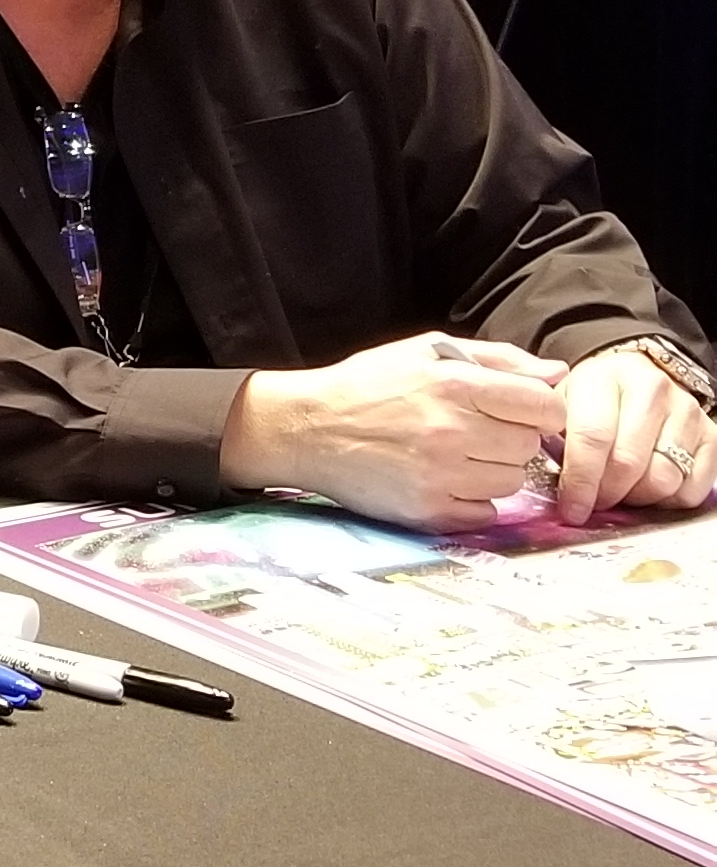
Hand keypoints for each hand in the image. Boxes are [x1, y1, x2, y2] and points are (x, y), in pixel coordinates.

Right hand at [218, 331, 568, 529]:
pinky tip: (446, 480)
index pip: (543, 406)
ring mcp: (439, 474)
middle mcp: (451, 430)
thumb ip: (498, 359)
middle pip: (528, 447)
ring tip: (459, 455)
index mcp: (455, 384)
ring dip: (494, 470)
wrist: (307, 428)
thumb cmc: (369, 384)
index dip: (542, 410)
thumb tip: (558, 373)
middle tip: (479, 431)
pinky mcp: (426, 510)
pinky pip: (485, 513)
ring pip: (511, 482)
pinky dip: (474, 500)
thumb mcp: (427, 352)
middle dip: (512, 438)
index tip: (524, 412)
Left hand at [548, 346, 716, 524]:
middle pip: (629, 464)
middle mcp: (652, 388)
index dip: (580, 481)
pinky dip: (668, 500)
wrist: (634, 378)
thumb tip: (549, 482)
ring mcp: (686, 410)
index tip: (571, 511)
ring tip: (621, 490)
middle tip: (594, 502)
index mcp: (605, 378)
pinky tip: (649, 487)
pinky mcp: (711, 434)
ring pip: (663, 479)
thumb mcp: (560, 406)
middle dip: (606, 494)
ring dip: (637, 498)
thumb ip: (549, 436)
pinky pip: (692, 488)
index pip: (593, 437)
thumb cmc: (591, 401)